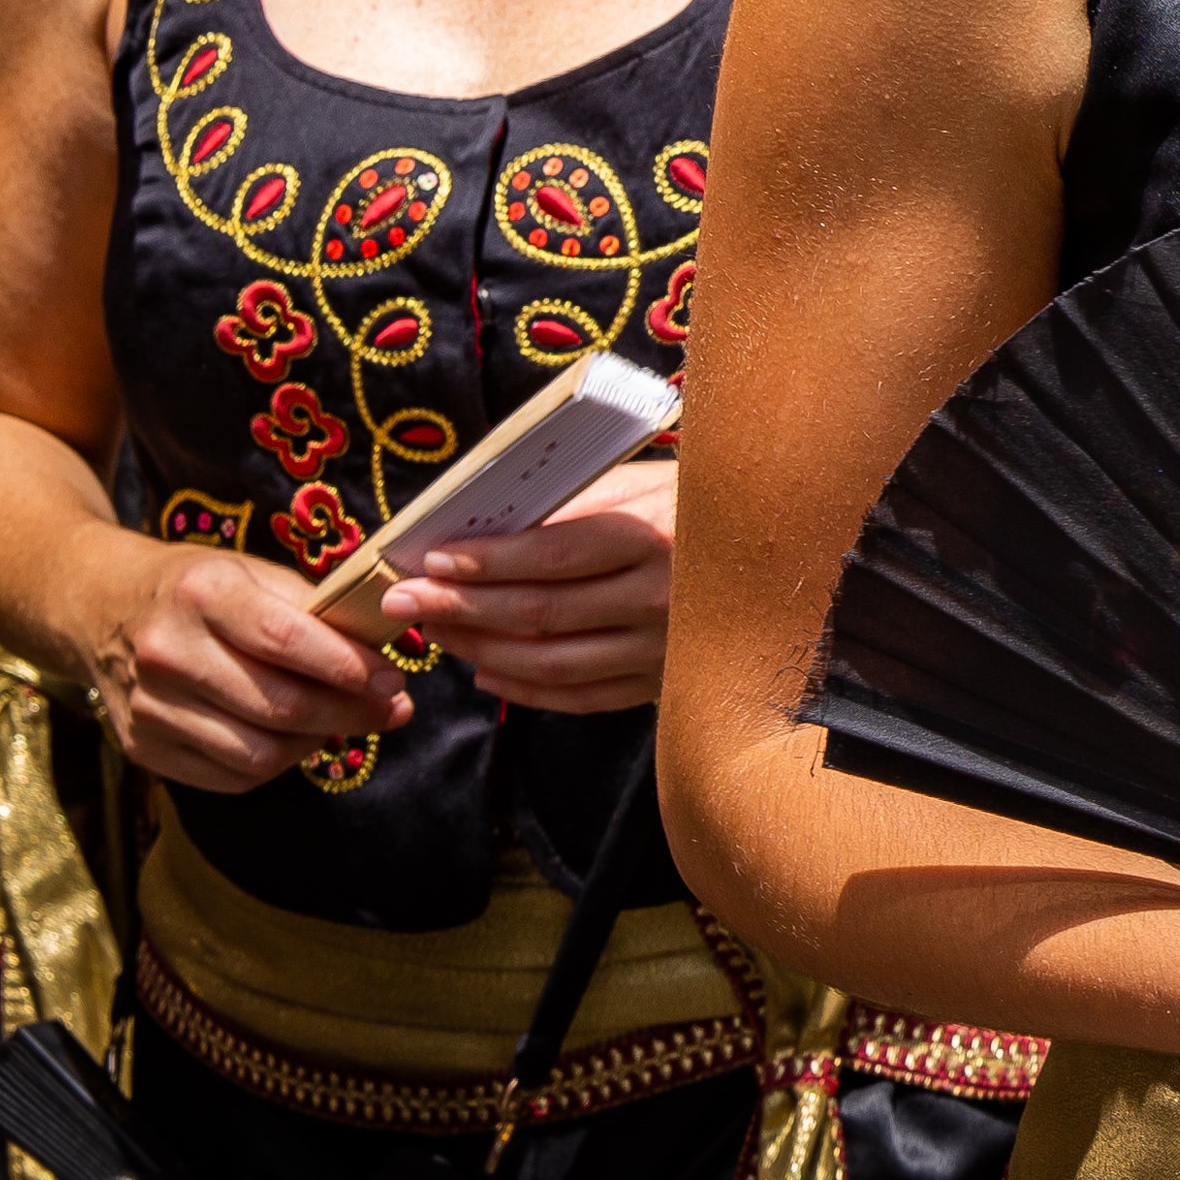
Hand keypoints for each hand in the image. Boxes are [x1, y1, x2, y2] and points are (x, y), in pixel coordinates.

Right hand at [83, 539, 410, 789]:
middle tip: (391, 709)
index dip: (348, 667)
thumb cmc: (198, 587)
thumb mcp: (252, 572)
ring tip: (345, 722)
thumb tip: (386, 649)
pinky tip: (298, 739)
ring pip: (257, 754)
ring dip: (317, 743)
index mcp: (201, 595)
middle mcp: (167, 653)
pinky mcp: (140, 747)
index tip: (393, 680)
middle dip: (349, 713)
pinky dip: (277, 764)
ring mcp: (148, 707)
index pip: (285, 640)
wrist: (101, 608)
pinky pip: (228, 777)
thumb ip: (315, 608)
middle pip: (278, 706)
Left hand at [387, 458, 673, 713]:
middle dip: (460, 608)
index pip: (554, 556)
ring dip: (480, 651)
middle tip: (402, 602)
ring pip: (552, 663)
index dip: (486, 562)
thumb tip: (482, 524)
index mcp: (655, 536)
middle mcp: (660, 599)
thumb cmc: (698, 504)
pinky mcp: (662, 683)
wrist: (777, 550)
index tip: (430, 560)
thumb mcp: (645, 483)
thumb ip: (572, 504)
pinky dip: (525, 691)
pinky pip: (581, 697)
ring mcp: (662, 649)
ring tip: (433, 635)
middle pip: (541, 613)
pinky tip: (485, 673)